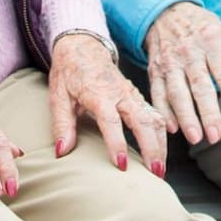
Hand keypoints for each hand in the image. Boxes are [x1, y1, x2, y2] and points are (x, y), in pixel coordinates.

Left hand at [48, 31, 168, 176]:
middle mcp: (120, 94)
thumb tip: (62, 151)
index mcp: (99, 94)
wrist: (83, 46)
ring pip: (154, 119)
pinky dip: (162, 134)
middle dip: (151, 148)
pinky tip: (162, 152)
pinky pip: (155, 115)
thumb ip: (62, 124)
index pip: (111, 120)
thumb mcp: (58, 97)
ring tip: (160, 170)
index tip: (121, 165)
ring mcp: (132, 94)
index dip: (116, 143)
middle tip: (155, 173)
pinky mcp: (138, 96)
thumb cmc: (69, 73)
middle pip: (142, 121)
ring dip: (160, 144)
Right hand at [142, 3, 220, 144]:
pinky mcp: (155, 70)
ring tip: (195, 137)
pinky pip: (157, 92)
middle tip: (216, 136)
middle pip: (200, 85)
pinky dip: (163, 111)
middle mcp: (190, 51)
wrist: (167, 12)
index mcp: (212, 41)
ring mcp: (170, 61)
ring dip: (185, 116)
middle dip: (207, 113)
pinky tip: (171, 128)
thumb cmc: (204, 29)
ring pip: (177, 91)